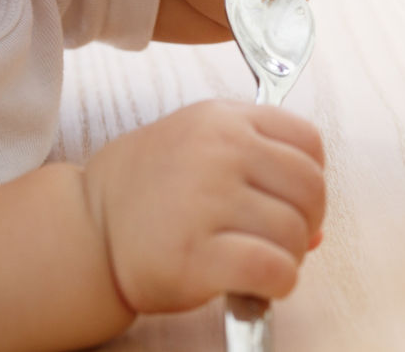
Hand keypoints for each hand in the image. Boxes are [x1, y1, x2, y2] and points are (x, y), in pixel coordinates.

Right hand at [80, 100, 325, 312]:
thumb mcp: (200, 151)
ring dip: (292, 255)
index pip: (309, 141)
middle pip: (309, 188)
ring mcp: (208, 201)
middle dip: (307, 220)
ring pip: (296, 232)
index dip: (312, 176)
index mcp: (224, 119)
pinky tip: (262, 284)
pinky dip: (280, 283)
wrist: (86, 230)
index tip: (293, 198)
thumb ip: (259, 171)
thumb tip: (319, 228)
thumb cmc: (148, 191)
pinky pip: (273, 268)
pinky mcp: (197, 255)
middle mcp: (220, 151)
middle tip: (283, 237)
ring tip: (264, 260)